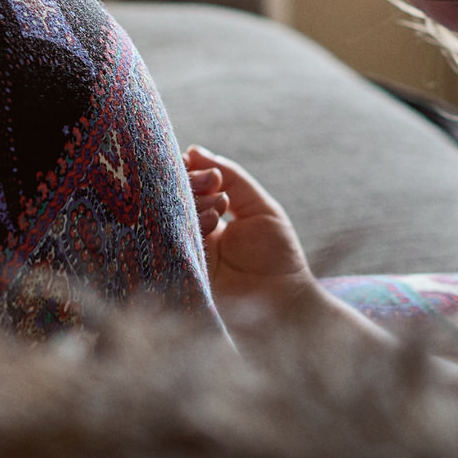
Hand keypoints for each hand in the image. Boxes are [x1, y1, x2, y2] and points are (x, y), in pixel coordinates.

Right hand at [184, 147, 317, 317]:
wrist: (288, 306)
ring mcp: (184, 251)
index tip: (202, 166)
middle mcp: (191, 231)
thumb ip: (232, 177)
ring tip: (221, 207)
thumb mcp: (261, 208)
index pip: (185, 185)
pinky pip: (171, 243)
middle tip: (213, 184)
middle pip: (173, 198)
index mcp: (208, 215)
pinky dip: (189, 227)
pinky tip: (210, 221)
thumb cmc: (279, 257)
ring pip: (170, 217)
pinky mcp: (180, 271)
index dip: (189, 171)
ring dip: (195, 205)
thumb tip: (194, 151)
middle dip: (191, 184)